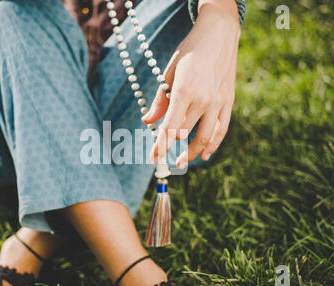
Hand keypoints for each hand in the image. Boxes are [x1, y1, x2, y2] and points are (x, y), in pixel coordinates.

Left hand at [142, 1, 240, 167]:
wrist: (219, 34)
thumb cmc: (190, 52)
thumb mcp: (169, 72)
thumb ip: (159, 100)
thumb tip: (147, 121)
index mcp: (184, 90)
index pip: (170, 126)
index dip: (160, 145)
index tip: (153, 157)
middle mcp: (202, 99)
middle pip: (184, 133)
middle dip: (170, 147)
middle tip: (162, 159)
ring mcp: (218, 102)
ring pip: (204, 136)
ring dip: (191, 153)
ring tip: (180, 162)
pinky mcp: (228, 102)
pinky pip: (221, 129)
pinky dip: (213, 145)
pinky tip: (205, 155)